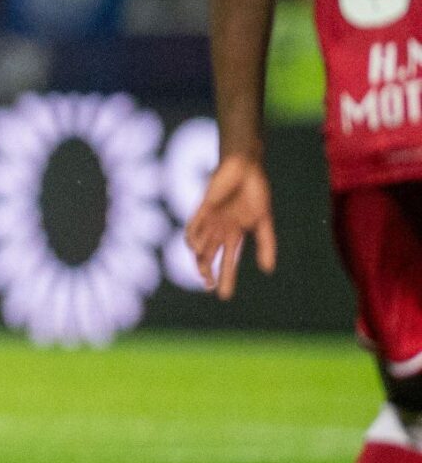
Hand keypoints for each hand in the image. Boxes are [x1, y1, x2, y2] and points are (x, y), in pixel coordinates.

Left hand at [185, 152, 277, 297]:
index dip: (226, 278)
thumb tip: (268, 270)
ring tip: (204, 270)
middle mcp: (220, 229)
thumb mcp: (263, 221)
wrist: (246, 167)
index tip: (223, 295)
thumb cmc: (256, 192)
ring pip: (200, 244)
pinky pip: (195, 223)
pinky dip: (193, 235)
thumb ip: (266, 244)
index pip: (228, 261)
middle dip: (207, 272)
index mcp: (234, 234)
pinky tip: (195, 246)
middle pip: (210, 256)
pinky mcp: (205, 206)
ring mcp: (211, 218)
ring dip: (200, 257)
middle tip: (209, 286)